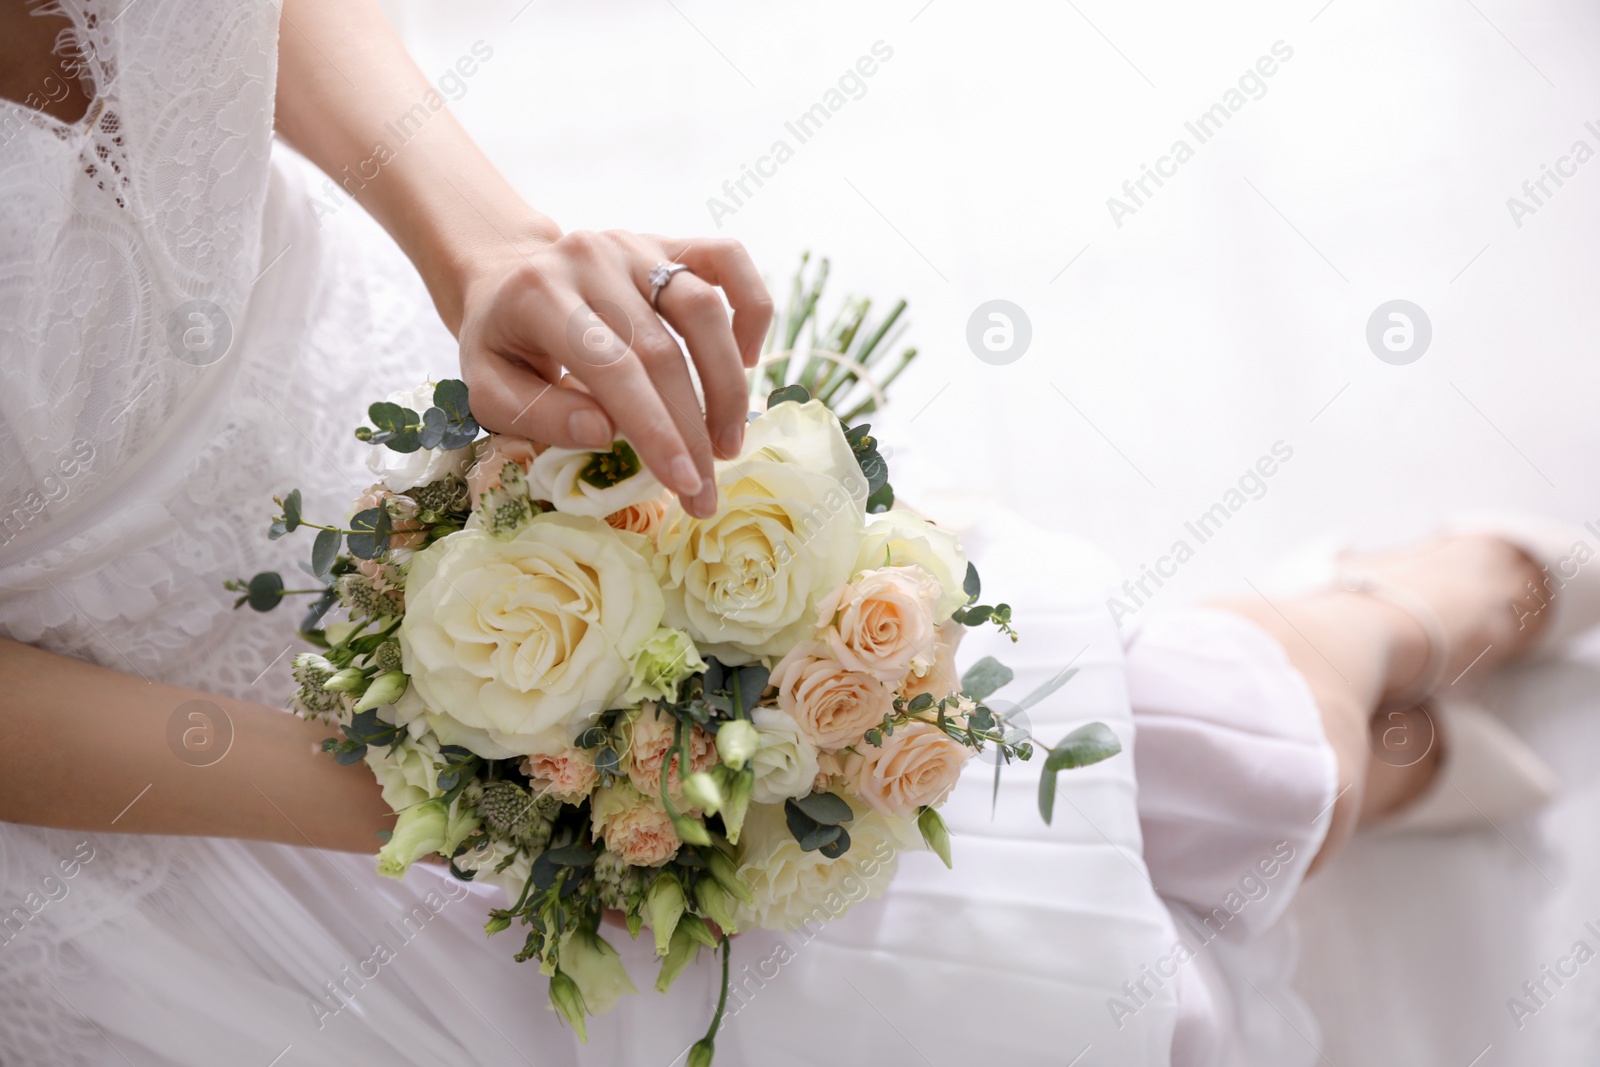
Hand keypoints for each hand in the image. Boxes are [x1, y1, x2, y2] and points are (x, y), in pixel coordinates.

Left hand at [457, 231, 773, 518]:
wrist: (507, 274)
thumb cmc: (504, 343)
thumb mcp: (489, 388)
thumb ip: (537, 414)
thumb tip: (604, 434)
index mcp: (540, 295)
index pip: (612, 368)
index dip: (655, 429)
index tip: (684, 483)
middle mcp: (592, 258)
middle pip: (663, 350)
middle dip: (693, 430)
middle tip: (706, 491)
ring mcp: (635, 245)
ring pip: (705, 308)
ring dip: (728, 385)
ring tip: (729, 443)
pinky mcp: (669, 241)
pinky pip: (730, 260)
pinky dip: (752, 310)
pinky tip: (748, 360)